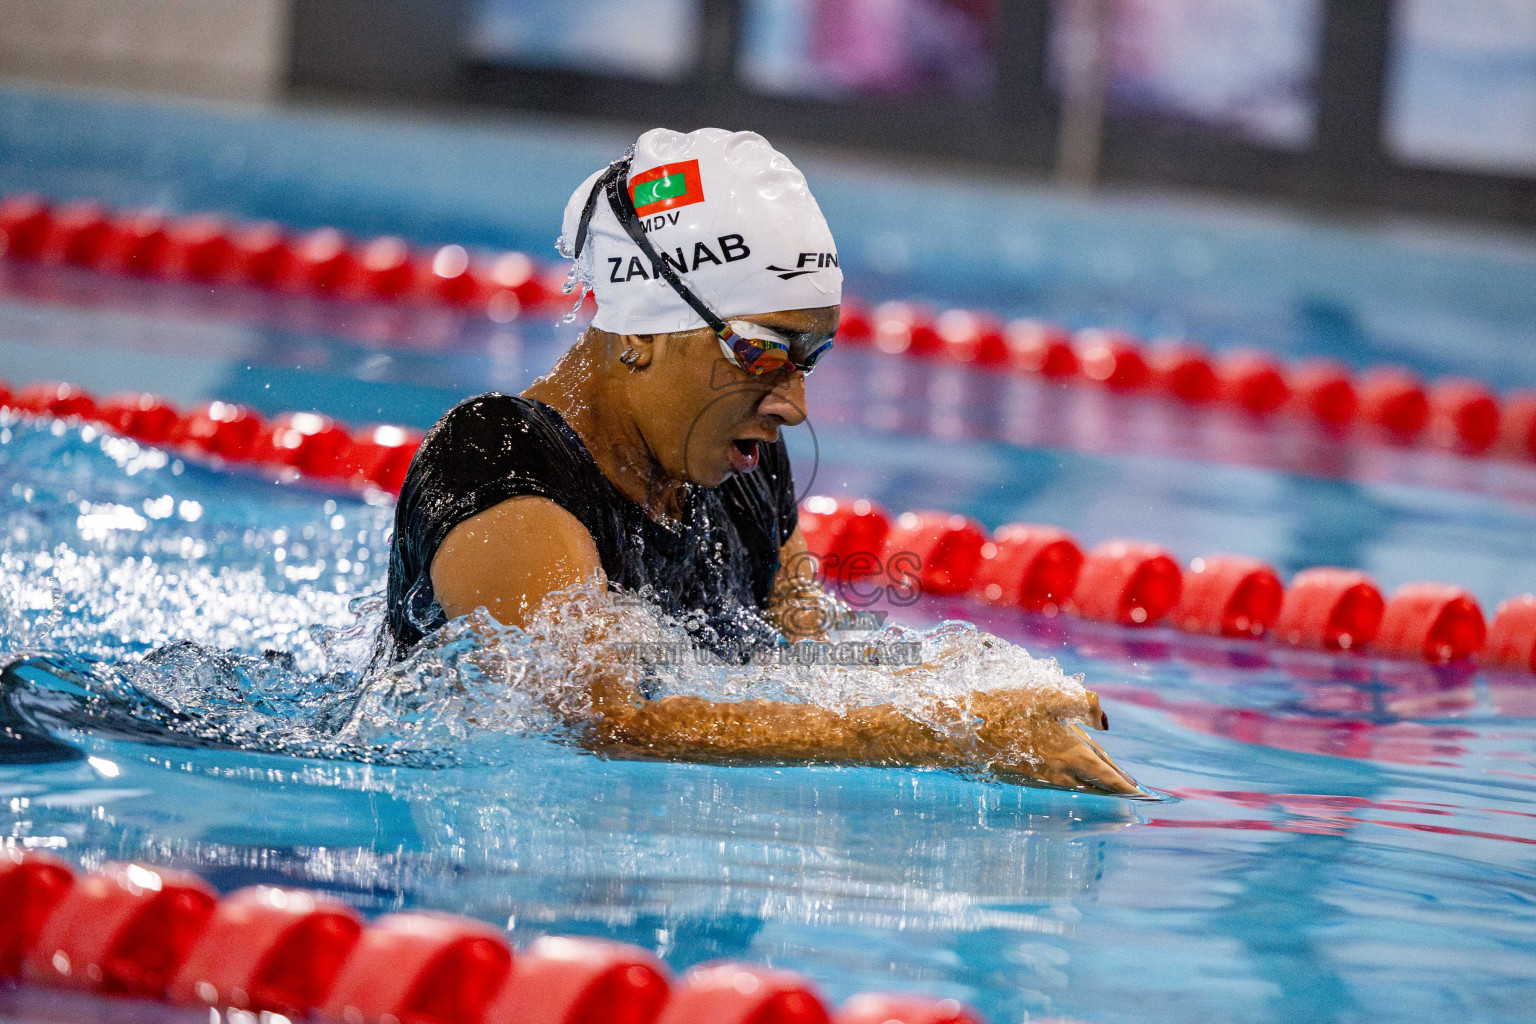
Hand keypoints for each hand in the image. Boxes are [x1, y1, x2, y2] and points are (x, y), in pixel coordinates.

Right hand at [969, 687, 1142, 796]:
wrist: (965, 730)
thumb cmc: (1010, 707)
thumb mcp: (1052, 694)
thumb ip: (1087, 705)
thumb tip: (1105, 723)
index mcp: (1072, 754)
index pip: (1109, 777)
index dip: (1126, 786)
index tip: (1142, 795)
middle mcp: (1061, 773)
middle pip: (1095, 782)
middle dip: (1114, 785)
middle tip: (1130, 789)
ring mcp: (1043, 778)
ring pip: (1078, 783)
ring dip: (1095, 784)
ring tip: (1107, 781)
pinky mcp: (1027, 777)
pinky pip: (1061, 781)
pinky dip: (1075, 779)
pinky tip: (1072, 771)